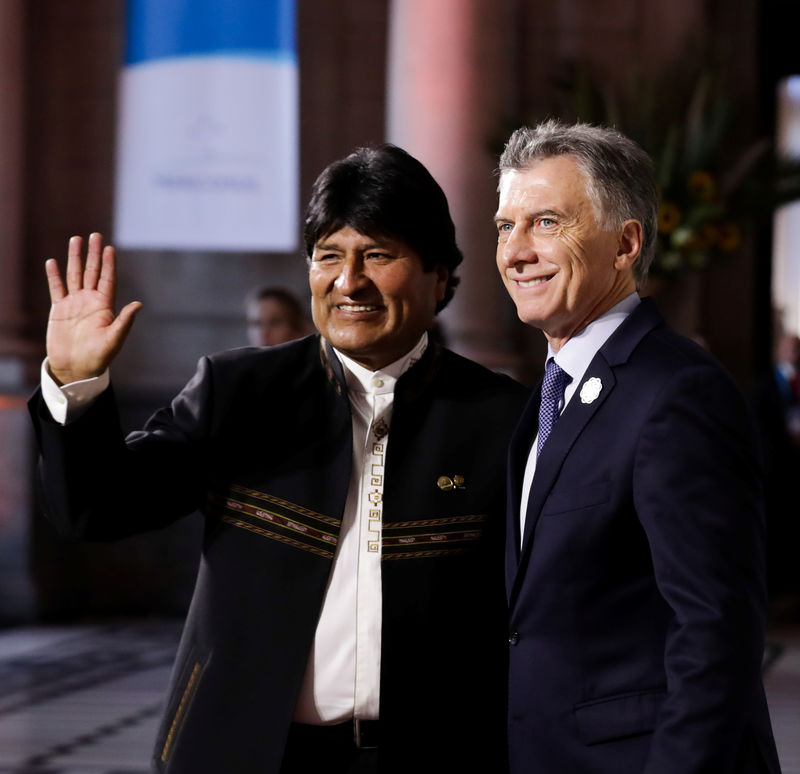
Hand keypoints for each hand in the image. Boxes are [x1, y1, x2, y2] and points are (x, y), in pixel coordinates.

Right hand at [45, 232, 141, 384]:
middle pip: (92, 272)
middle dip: (93, 254)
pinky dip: (54, 276)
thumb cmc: (99, 357)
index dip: (108, 264)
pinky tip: (53, 262)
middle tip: (95, 235)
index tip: (109, 248)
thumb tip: (138, 304)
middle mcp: (90, 301)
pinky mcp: (59, 310)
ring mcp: (74, 304)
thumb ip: (124, 320)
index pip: (107, 279)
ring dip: (75, 258)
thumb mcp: (114, 339)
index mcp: (105, 306)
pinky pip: (56, 288)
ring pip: (74, 275)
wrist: (76, 368)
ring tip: (76, 240)